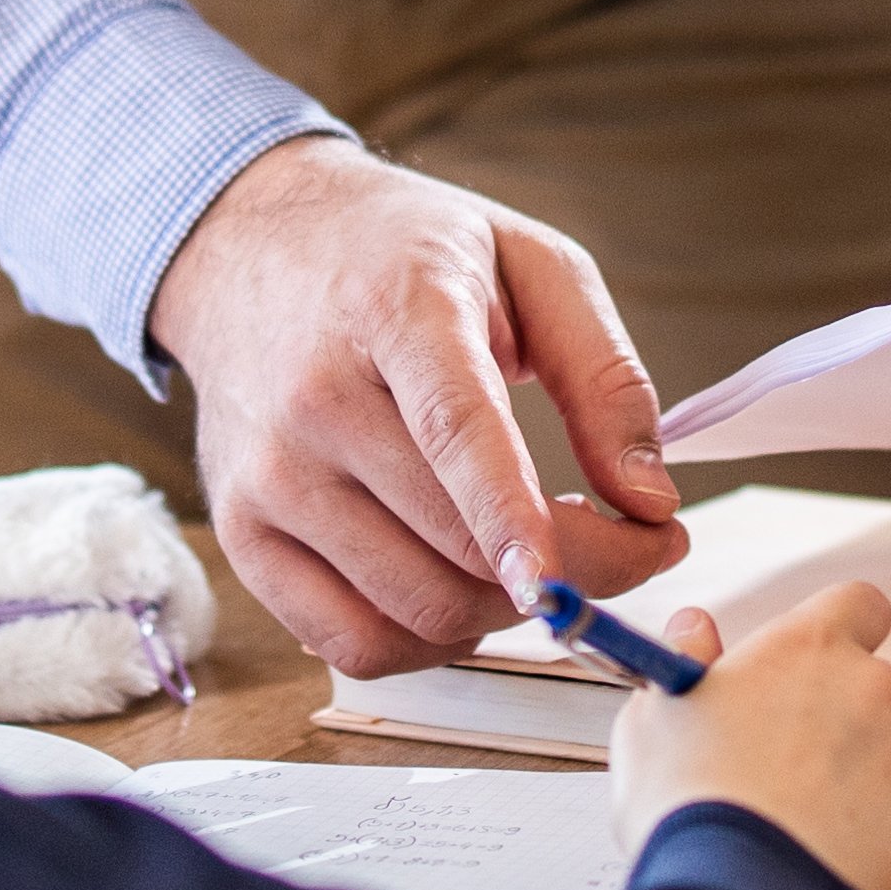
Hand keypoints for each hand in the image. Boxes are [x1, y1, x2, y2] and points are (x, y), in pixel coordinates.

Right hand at [146, 139, 688, 673]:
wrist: (249, 245)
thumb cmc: (401, 255)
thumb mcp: (530, 265)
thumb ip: (604, 376)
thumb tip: (650, 502)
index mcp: (395, 310)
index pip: (454, 431)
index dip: (513, 518)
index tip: (563, 582)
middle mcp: (313, 399)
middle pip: (456, 545)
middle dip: (572, 571)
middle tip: (626, 544)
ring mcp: (267, 476)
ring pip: (417, 608)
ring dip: (507, 609)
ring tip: (534, 554)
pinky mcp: (241, 534)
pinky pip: (354, 644)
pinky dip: (430, 643)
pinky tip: (461, 590)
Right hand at [607, 581, 890, 889]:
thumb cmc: (685, 803)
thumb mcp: (655, 714)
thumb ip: (684, 658)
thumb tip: (695, 628)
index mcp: (809, 647)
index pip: (860, 603)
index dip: (842, 630)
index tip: (812, 664)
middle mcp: (873, 687)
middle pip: (872, 687)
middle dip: (839, 718)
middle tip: (782, 764)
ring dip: (858, 777)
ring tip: (797, 822)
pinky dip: (878, 834)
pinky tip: (827, 856)